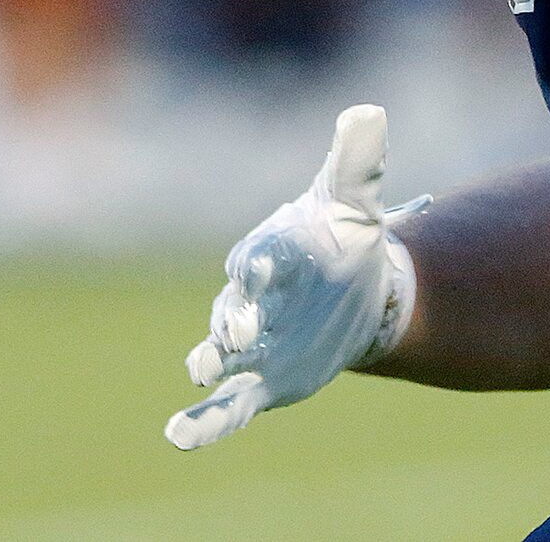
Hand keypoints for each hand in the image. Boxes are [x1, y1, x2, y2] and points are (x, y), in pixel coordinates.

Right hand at [166, 104, 427, 450]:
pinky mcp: (259, 381)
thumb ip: (357, 162)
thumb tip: (369, 113)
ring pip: (217, 354)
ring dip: (212, 361)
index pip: (255, 258)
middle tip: (241, 329)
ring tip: (204, 373)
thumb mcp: (355, 200)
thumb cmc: (344, 240)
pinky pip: (226, 405)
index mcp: (267, 253)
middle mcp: (247, 299)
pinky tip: (180, 436)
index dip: (258, 264)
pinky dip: (202, 422)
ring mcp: (249, 343)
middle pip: (230, 309)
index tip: (262, 267)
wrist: (355, 291)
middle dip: (234, 318)